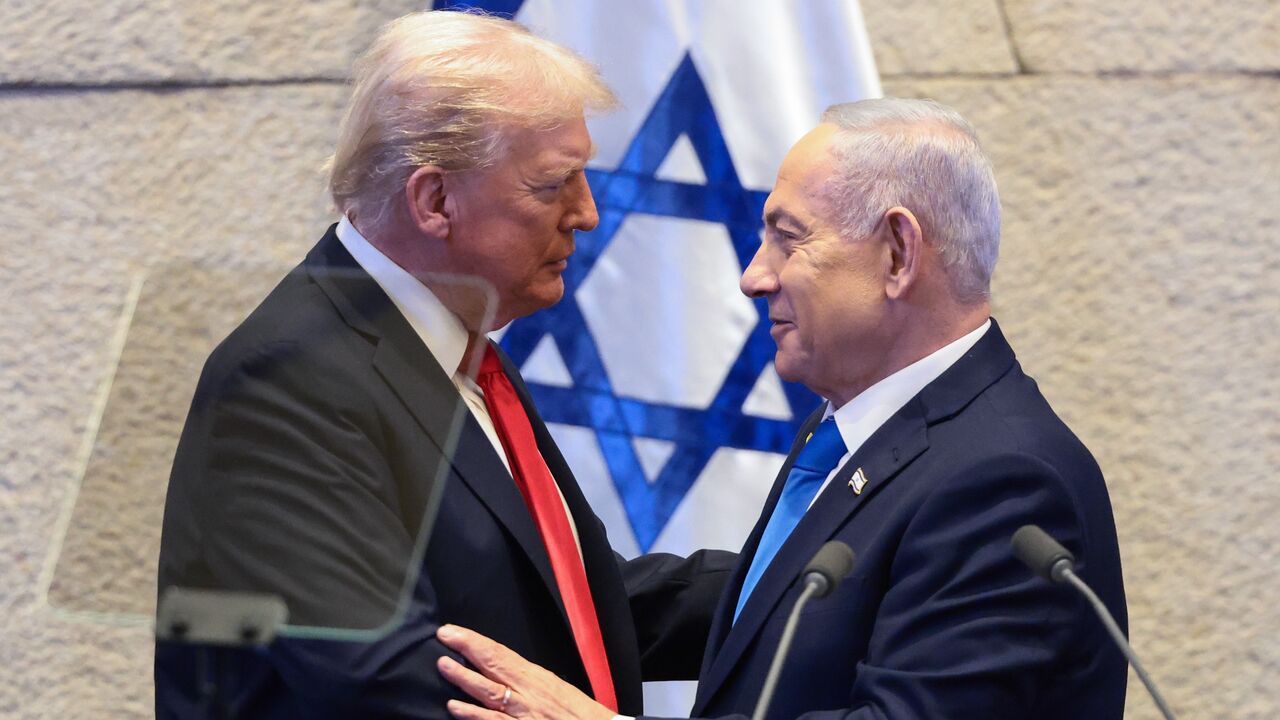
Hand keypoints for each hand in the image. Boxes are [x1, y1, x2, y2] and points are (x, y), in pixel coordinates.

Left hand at [436, 624, 616, 719]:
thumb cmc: (578, 714)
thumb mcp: (554, 688)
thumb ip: (528, 681)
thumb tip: (501, 670)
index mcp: (535, 677)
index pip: (499, 653)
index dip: (474, 641)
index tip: (453, 631)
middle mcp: (527, 691)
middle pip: (493, 665)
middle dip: (467, 649)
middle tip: (444, 636)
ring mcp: (522, 713)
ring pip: (489, 692)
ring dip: (465, 678)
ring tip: (443, 665)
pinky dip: (473, 714)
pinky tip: (455, 707)